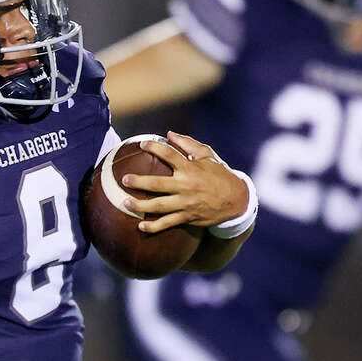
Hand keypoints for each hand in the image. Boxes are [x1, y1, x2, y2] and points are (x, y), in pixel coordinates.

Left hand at [121, 132, 248, 233]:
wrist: (236, 201)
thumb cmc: (219, 175)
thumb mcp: (208, 156)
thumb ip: (188, 144)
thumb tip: (169, 134)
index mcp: (191, 168)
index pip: (170, 155)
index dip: (155, 148)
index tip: (142, 144)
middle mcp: (187, 186)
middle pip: (158, 184)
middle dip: (139, 182)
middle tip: (125, 180)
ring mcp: (186, 203)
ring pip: (159, 206)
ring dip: (140, 206)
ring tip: (125, 203)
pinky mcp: (188, 217)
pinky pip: (168, 223)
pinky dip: (154, 226)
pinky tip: (141, 226)